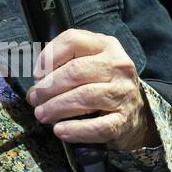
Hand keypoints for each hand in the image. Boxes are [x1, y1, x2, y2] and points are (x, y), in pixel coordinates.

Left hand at [26, 29, 158, 150]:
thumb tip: (36, 85)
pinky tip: (60, 131)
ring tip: (42, 115)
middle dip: (48, 88)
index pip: (72, 41)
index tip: (37, 75)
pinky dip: (75, 130)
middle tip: (35, 100)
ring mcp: (123, 93)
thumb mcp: (90, 65)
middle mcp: (118, 65)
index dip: (48, 57)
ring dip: (56, 108)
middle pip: (75, 71)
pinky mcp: (124, 120)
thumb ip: (64, 66)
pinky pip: (98, 126)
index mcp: (106, 46)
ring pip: (84, 97)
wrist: (136, 114)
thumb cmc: (103, 86)